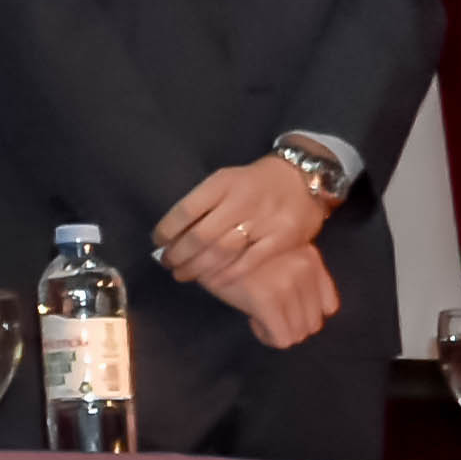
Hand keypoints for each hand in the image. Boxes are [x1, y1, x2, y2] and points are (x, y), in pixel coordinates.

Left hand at [155, 155, 338, 347]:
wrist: (303, 178)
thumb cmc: (254, 183)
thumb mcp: (226, 181)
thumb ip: (203, 202)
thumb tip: (170, 233)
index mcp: (222, 183)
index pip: (186, 210)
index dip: (167, 230)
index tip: (157, 242)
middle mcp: (241, 200)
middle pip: (201, 235)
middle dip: (178, 255)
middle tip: (168, 264)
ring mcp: (264, 219)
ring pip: (222, 251)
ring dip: (197, 267)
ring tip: (183, 274)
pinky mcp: (282, 237)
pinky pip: (249, 262)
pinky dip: (227, 274)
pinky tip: (212, 281)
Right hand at [214, 246, 340, 350]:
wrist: (201, 244)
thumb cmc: (236, 252)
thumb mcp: (275, 252)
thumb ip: (297, 272)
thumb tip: (305, 311)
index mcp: (310, 258)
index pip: (329, 307)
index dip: (306, 313)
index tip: (285, 308)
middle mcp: (304, 269)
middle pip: (313, 323)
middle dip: (290, 324)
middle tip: (267, 314)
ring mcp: (286, 284)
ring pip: (298, 333)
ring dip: (278, 330)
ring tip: (258, 316)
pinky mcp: (266, 299)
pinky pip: (282, 338)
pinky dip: (268, 336)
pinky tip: (253, 321)